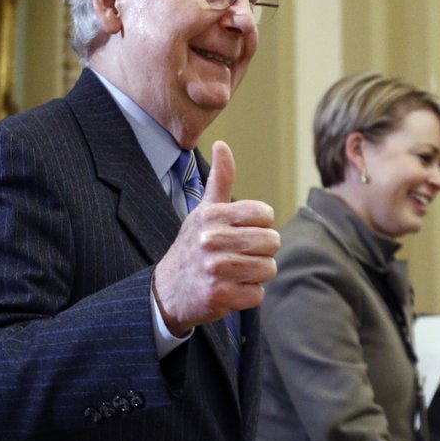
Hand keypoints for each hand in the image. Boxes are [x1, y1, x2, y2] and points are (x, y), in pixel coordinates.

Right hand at [153, 141, 279, 335]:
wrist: (167, 291)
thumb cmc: (193, 246)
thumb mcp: (204, 211)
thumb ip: (220, 179)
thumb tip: (222, 144)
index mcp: (212, 216)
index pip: (265, 215)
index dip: (260, 226)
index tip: (243, 233)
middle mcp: (212, 240)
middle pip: (271, 242)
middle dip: (261, 251)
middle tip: (239, 256)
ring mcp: (215, 269)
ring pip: (268, 268)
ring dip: (257, 274)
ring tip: (235, 273)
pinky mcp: (219, 296)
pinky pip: (258, 293)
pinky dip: (248, 295)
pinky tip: (230, 289)